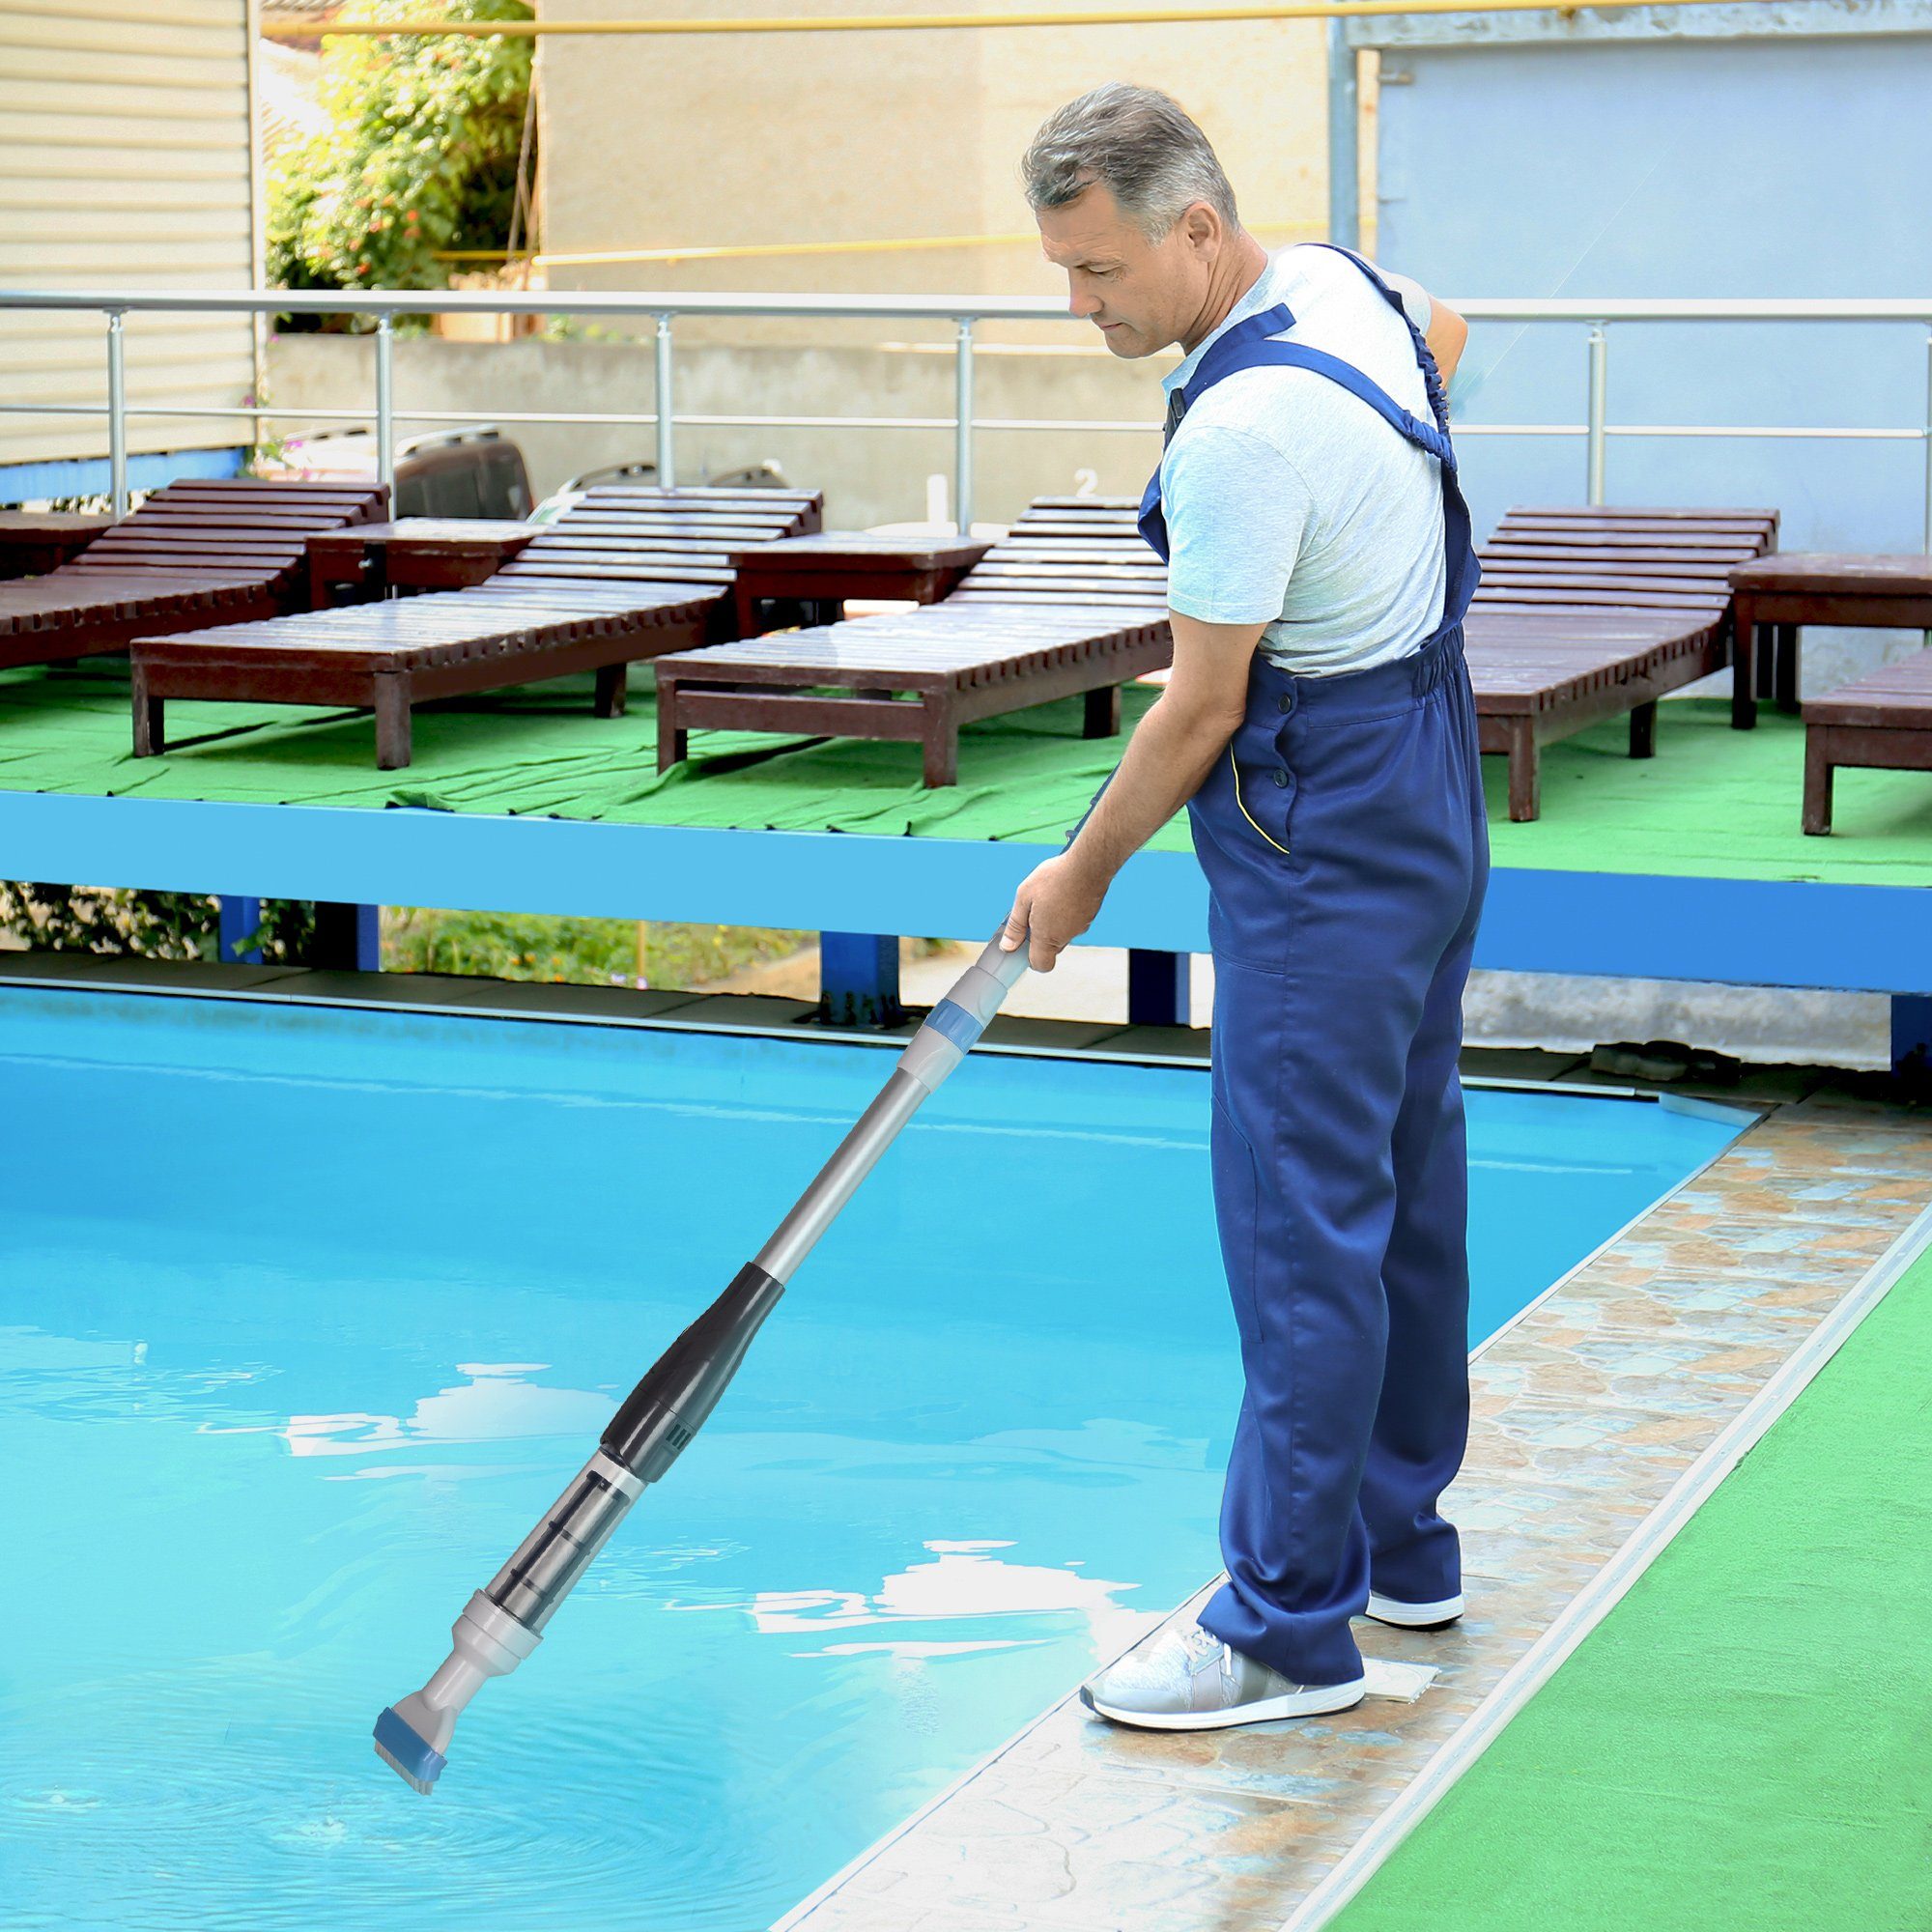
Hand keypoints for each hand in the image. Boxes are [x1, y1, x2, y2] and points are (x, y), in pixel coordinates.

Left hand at [999, 851, 1107, 971]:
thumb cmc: (1056, 877)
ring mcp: (1081, 927)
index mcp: (1047, 936)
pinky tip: (1061, 893)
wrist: (1089, 864)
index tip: (1022, 943)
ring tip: (1048, 897)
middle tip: (1032, 911)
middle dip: (1039, 934)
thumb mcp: (1024, 897)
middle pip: (1050, 948)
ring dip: (1053, 921)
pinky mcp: (1089, 916)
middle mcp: (1066, 936)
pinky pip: (1073, 921)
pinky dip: (1066, 913)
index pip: (1041, 964)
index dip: (1029, 958)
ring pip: (1062, 933)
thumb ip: (1015, 925)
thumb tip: (1008, 945)